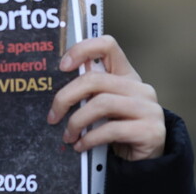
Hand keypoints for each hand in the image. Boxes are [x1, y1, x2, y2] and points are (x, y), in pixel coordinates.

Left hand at [48, 35, 165, 160]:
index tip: (62, 66)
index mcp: (126, 74)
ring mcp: (149, 108)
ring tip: (67, 135)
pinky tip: (80, 145)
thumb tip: (53, 88)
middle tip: (53, 116)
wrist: (145, 159)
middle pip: (95, 79)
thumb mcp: (102, 105)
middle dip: (66, 98)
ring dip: (76, 121)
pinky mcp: (151, 131)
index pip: (107, 45)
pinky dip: (89, 139)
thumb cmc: (117, 127)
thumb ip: (88, 91)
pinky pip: (111, 130)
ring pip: (101, 104)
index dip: (82, 50)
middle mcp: (140, 87)